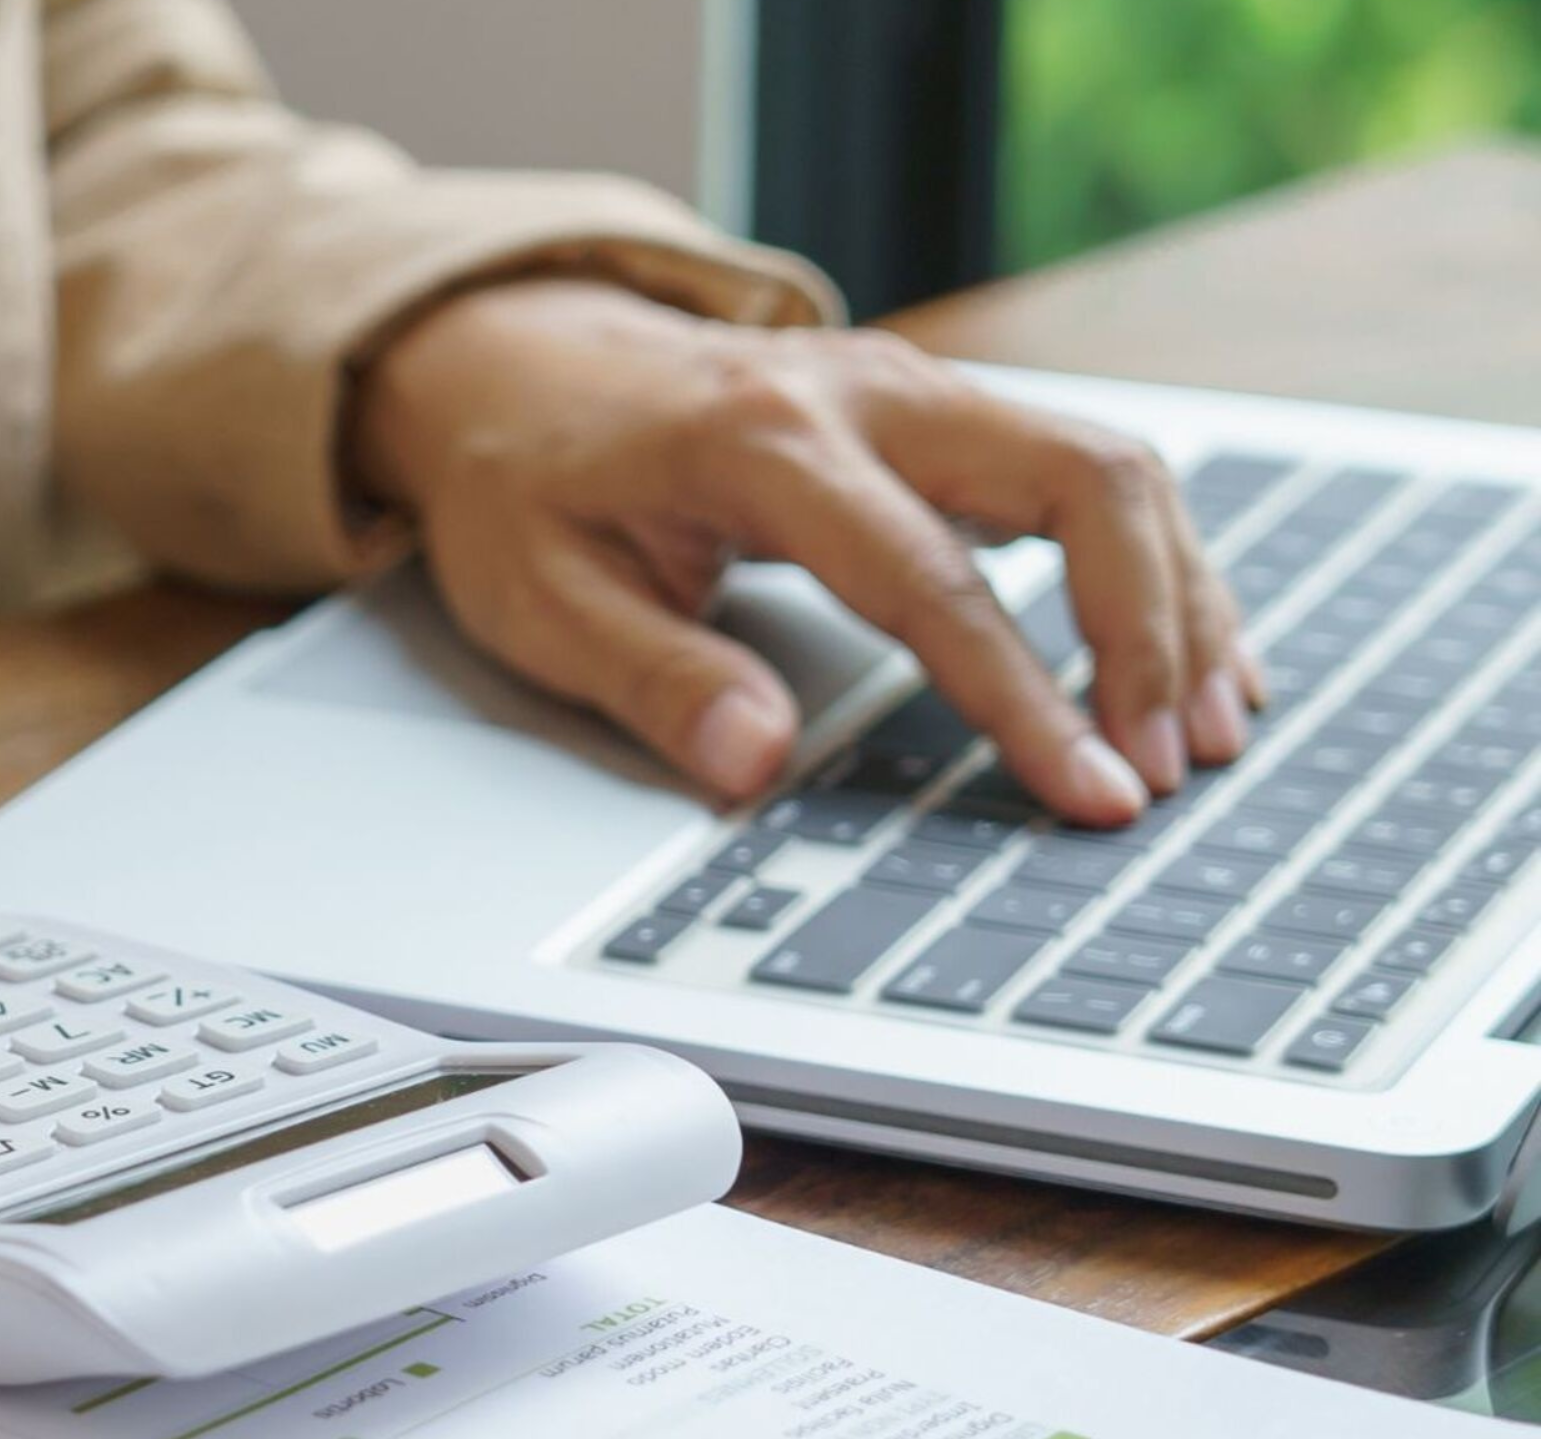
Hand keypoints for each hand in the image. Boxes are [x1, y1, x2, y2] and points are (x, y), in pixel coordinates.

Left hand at [348, 278, 1255, 825]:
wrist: (514, 363)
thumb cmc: (524, 484)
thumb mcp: (538, 597)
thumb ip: (653, 678)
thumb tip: (756, 764)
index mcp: (762, 442)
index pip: (931, 581)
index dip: (1022, 698)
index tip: (1089, 792)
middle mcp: (867, 393)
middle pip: (1080, 480)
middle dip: (1148, 630)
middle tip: (1170, 766)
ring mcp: (916, 390)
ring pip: (1109, 466)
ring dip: (1178, 598)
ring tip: (1208, 731)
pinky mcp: (944, 410)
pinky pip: (1085, 471)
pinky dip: (1153, 563)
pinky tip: (1187, 654)